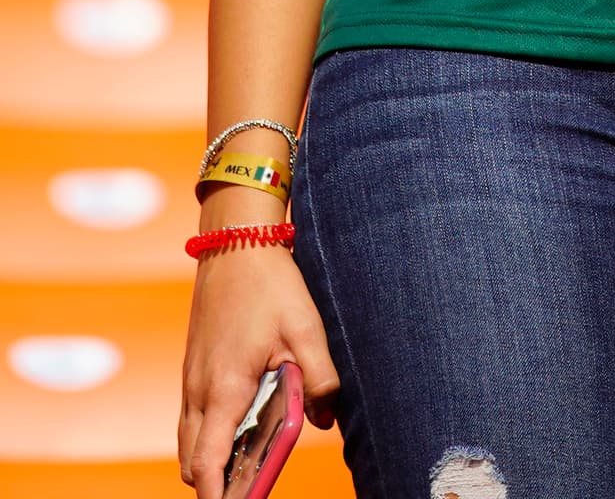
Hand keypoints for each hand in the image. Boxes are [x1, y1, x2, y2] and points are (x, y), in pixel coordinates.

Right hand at [178, 247, 339, 498]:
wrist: (235, 241)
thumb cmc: (269, 283)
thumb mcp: (305, 328)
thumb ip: (318, 377)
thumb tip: (325, 419)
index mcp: (224, 388)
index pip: (207, 463)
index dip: (218, 495)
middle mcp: (199, 390)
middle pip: (193, 462)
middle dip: (215, 483)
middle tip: (250, 488)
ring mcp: (191, 379)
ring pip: (188, 441)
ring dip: (210, 460)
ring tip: (248, 465)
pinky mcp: (194, 368)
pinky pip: (192, 418)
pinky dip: (208, 435)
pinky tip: (241, 425)